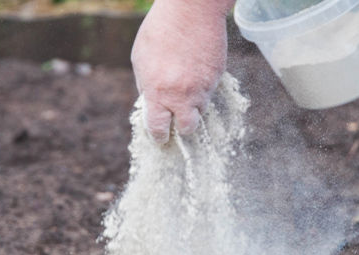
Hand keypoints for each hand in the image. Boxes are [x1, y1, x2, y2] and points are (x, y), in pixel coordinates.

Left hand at [131, 0, 233, 143]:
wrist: (190, 10)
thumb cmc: (160, 30)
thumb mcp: (141, 59)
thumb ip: (146, 84)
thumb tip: (151, 102)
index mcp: (157, 92)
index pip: (159, 127)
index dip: (160, 136)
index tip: (161, 138)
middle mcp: (182, 94)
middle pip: (188, 128)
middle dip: (183, 128)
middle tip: (179, 121)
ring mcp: (203, 86)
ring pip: (202, 108)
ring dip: (195, 105)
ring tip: (188, 88)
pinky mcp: (217, 76)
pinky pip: (211, 90)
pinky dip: (204, 87)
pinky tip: (197, 72)